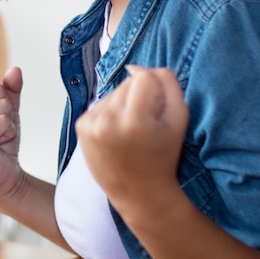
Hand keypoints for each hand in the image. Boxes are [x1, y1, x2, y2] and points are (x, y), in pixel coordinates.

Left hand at [76, 66, 187, 221]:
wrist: (137, 191)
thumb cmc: (163, 155)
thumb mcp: (179, 119)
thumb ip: (167, 83)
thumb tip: (134, 67)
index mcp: (134, 120)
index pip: (144, 76)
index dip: (156, 91)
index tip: (158, 113)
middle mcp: (107, 121)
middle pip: (127, 83)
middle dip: (139, 98)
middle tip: (145, 126)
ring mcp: (91, 124)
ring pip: (113, 92)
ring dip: (124, 105)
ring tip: (131, 132)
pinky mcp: (81, 126)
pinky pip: (100, 104)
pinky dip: (110, 114)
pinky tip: (117, 134)